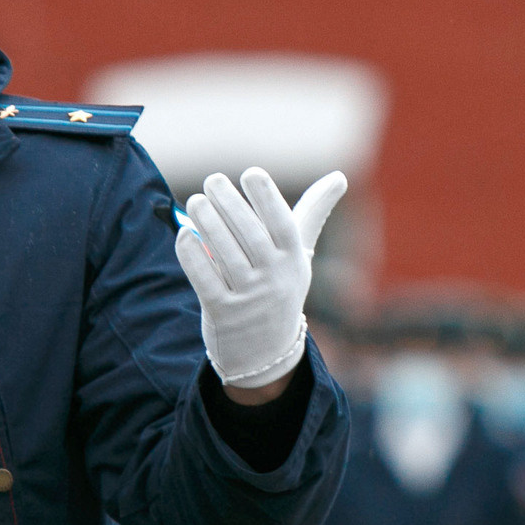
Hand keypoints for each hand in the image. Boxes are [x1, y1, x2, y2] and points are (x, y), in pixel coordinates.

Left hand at [175, 168, 347, 392]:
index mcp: (294, 260)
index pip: (283, 224)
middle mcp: (274, 279)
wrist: (266, 352)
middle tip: (212, 180)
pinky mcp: (222, 313)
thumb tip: (340, 177)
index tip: (251, 173)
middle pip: (250, 235)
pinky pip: (204, 279)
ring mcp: (249, 298)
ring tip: (196, 201)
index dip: (268, 197)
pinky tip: (184, 233)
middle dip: (230, 204)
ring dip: (208, 223)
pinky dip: (192, 255)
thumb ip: (313, 213)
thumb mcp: (300, 254)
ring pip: (225, 254)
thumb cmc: (281, 286)